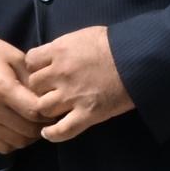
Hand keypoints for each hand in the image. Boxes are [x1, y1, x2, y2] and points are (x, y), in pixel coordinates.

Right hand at [0, 30, 41, 155]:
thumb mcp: (15, 56)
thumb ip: (33, 78)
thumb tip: (49, 99)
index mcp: (1, 88)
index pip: (34, 112)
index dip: (49, 112)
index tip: (54, 106)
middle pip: (27, 130)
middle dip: (43, 125)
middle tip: (48, 116)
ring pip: (17, 142)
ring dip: (31, 136)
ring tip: (35, 122)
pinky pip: (2, 146)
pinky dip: (15, 142)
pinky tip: (19, 129)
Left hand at [18, 25, 132, 143]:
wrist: (139, 58)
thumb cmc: (115, 43)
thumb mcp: (83, 36)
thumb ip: (63, 46)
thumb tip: (51, 55)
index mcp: (59, 51)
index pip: (30, 61)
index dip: (34, 67)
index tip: (42, 71)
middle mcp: (61, 74)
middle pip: (33, 86)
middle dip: (39, 88)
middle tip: (49, 90)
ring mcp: (73, 96)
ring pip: (42, 108)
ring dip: (46, 109)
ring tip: (52, 109)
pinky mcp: (87, 114)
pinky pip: (62, 130)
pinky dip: (52, 134)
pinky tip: (48, 133)